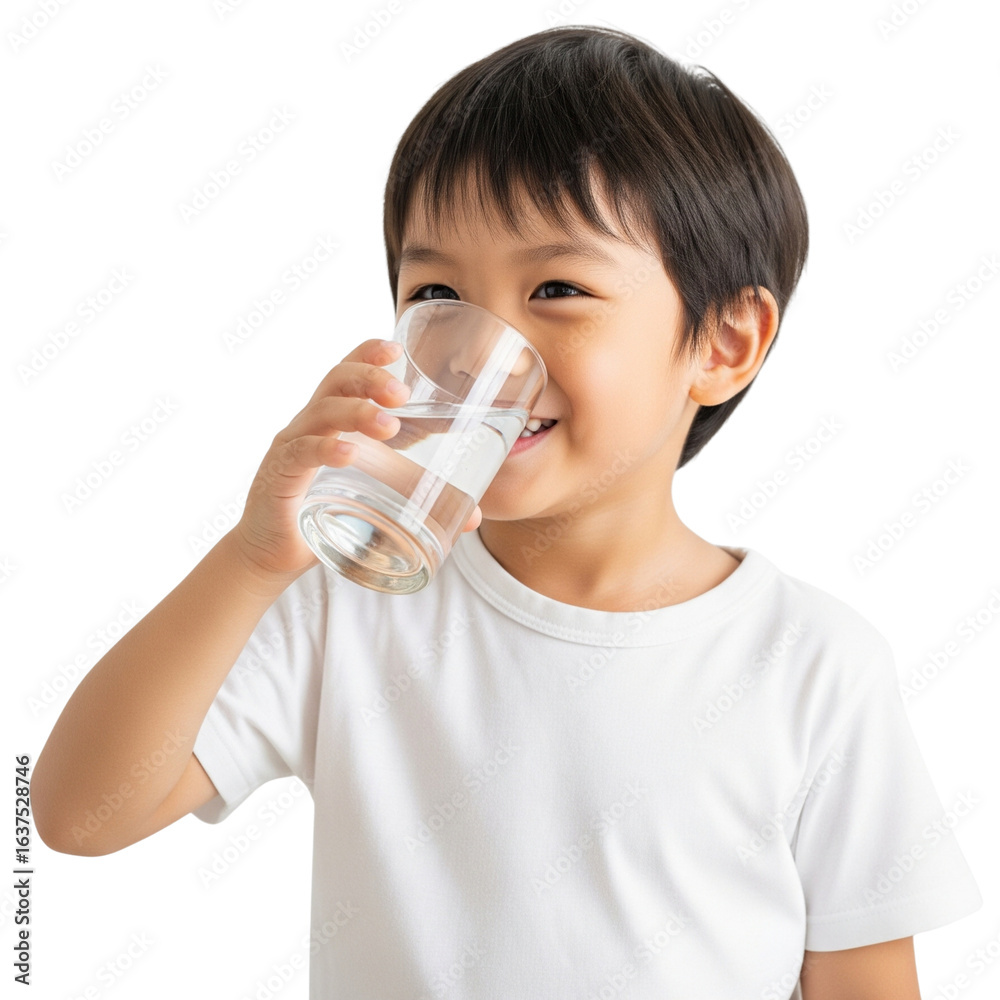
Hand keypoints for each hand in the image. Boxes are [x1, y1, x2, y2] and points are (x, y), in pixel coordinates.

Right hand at [232, 338, 481, 582]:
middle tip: (402, 393)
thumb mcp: (377, 495)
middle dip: (369, 378)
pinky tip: (348, 454)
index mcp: (331, 420)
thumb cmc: (325, 512)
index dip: (367, 355)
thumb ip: (418, 496)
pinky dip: (325, 451)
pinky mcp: (279, 477)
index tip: (397, 349)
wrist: (275, 555)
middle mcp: (309, 425)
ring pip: (321, 413)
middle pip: (335, 382)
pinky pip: (301, 454)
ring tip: (390, 425)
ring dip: (357, 413)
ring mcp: (292, 448)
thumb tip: (472, 514)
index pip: (346, 374)